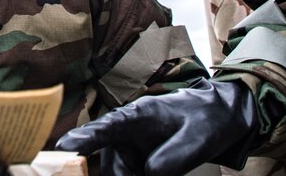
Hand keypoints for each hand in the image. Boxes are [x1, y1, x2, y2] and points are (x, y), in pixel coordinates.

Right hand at [55, 80, 259, 175]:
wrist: (222, 117)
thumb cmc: (208, 118)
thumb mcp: (197, 139)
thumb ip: (172, 157)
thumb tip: (149, 175)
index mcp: (138, 116)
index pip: (106, 128)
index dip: (83, 139)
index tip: (63, 149)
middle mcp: (128, 131)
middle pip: (112, 163)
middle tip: (153, 175)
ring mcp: (132, 146)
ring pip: (120, 172)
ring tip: (162, 172)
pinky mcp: (140, 159)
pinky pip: (131, 174)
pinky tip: (159, 173)